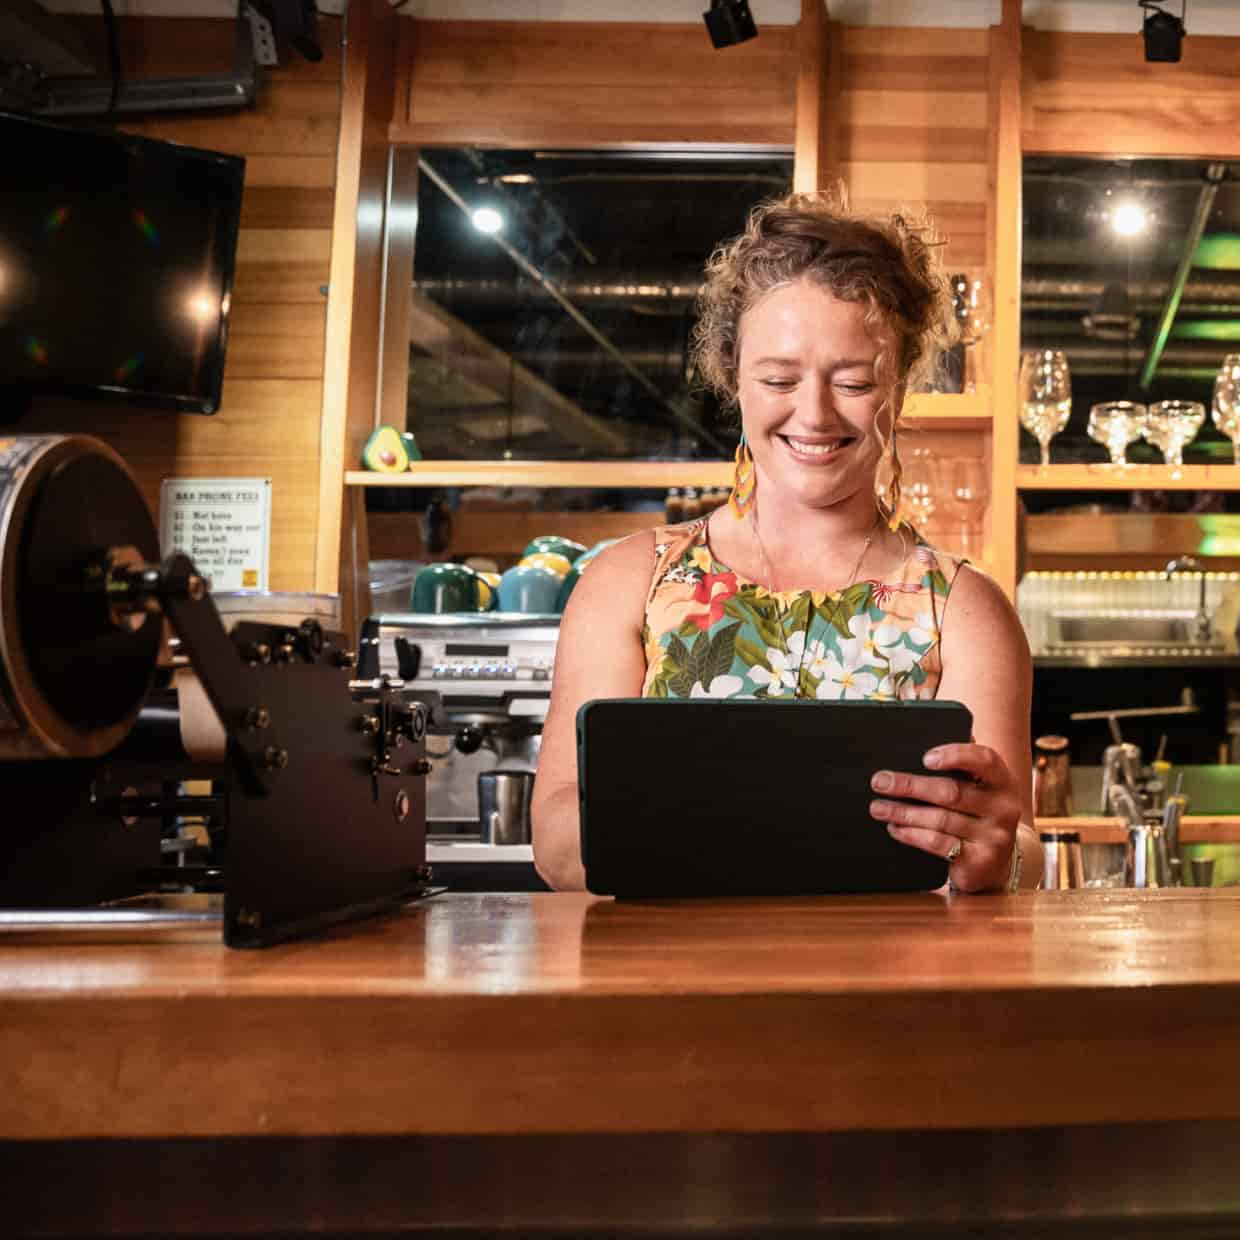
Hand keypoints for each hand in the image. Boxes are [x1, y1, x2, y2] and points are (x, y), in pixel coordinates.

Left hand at [868, 742, 1022, 892]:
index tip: (925, 758)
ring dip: (903, 812)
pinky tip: (895, 828)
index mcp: (1002, 781)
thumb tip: (921, 746)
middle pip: (951, 792)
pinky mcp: (979, 860)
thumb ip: (960, 767)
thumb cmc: (976, 814)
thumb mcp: (977, 789)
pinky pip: (938, 843)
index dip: (955, 756)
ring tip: (878, 808)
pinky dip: (912, 834)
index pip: (985, 760)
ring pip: (940, 819)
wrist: (994, 862)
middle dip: (910, 786)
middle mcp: (1003, 808)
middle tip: (880, 782)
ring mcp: (994, 836)